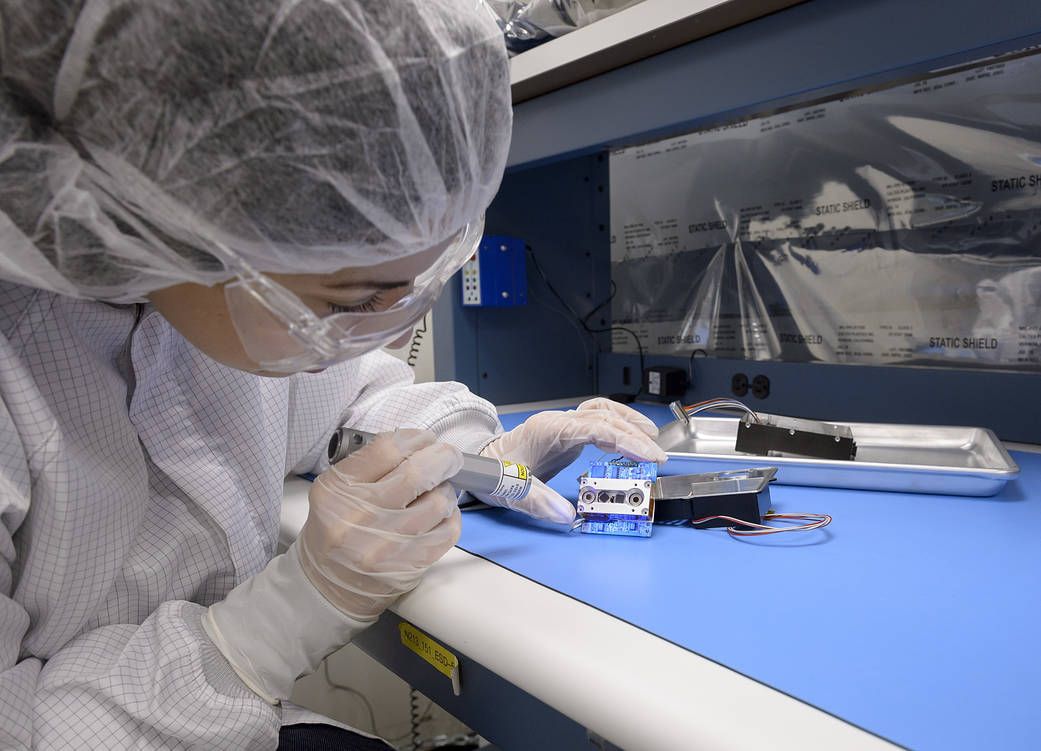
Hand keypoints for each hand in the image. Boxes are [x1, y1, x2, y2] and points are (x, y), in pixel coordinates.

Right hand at [298, 429, 462, 619]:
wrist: (325, 587)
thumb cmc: (335, 532)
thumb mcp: (335, 492)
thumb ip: (370, 466)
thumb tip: (418, 445)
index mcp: (336, 491)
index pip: (387, 449)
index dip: (415, 438)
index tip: (425, 440)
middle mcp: (359, 517)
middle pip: (418, 472)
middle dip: (443, 458)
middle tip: (448, 457)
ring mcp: (385, 545)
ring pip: (439, 501)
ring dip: (445, 490)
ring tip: (436, 492)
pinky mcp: (408, 566)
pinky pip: (448, 531)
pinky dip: (450, 517)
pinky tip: (439, 515)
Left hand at [478, 398, 666, 523]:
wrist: (477, 463)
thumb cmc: (491, 471)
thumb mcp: (507, 487)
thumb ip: (536, 500)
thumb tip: (565, 516)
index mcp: (549, 429)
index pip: (596, 427)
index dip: (625, 439)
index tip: (647, 454)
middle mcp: (559, 422)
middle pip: (605, 417)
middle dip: (635, 435)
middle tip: (657, 456)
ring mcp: (563, 426)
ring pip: (603, 414)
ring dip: (629, 424)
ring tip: (652, 440)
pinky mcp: (566, 434)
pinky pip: (597, 422)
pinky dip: (617, 426)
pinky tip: (630, 438)